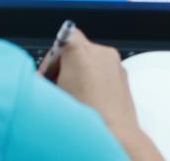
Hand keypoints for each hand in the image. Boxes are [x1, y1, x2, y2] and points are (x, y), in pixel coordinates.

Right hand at [54, 30, 154, 156]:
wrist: (114, 133)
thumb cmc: (85, 116)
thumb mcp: (55, 93)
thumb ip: (49, 78)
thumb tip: (46, 77)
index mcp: (80, 52)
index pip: (65, 36)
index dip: (53, 56)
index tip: (49, 73)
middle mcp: (101, 52)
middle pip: (77, 48)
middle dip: (66, 65)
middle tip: (59, 87)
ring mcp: (115, 63)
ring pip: (91, 59)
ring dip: (81, 72)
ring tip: (75, 96)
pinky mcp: (123, 75)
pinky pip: (104, 70)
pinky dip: (95, 79)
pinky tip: (89, 99)